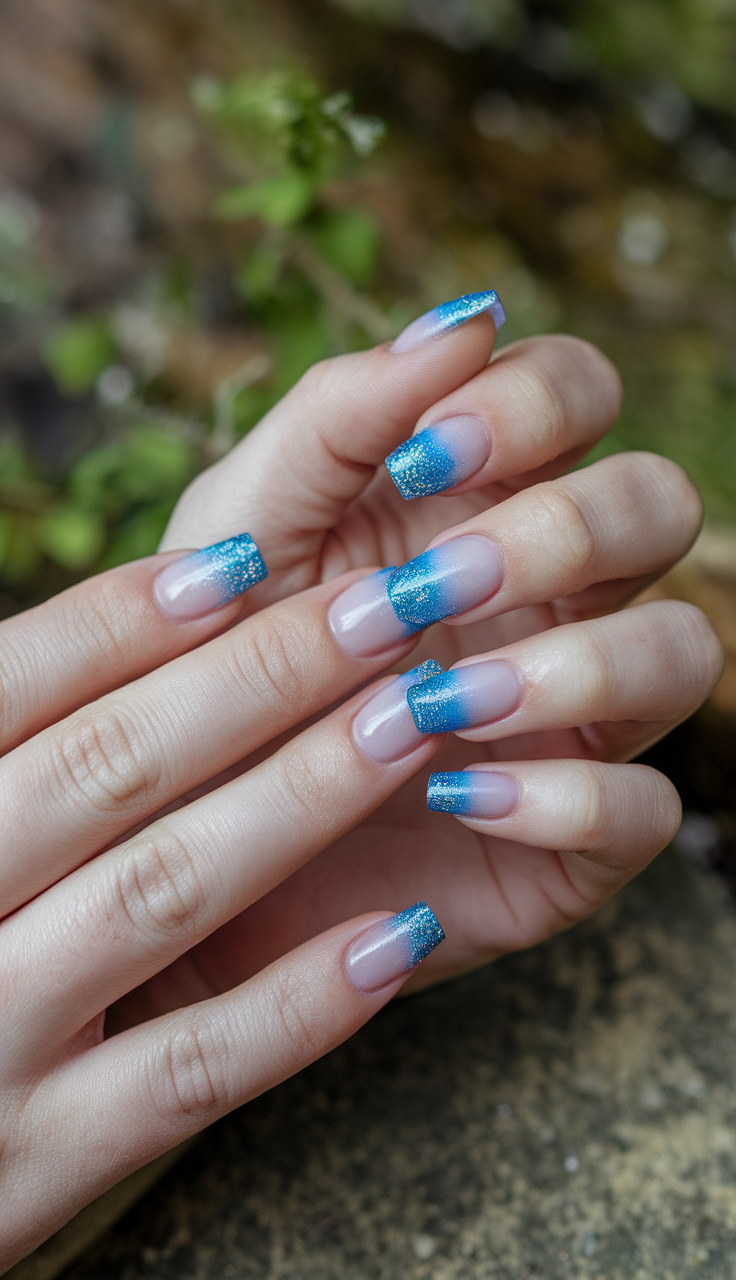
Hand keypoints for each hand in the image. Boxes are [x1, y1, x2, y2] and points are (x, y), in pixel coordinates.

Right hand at [0, 556, 446, 1265]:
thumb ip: (17, 756)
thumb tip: (149, 622)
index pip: (13, 689)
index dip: (125, 620)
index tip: (243, 567)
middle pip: (109, 768)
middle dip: (259, 678)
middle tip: (381, 612)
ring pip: (163, 892)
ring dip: (301, 798)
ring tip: (410, 724)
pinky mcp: (39, 1161)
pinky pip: (190, 1069)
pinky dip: (300, 1001)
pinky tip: (400, 931)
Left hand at [158, 300, 723, 989]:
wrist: (184, 825)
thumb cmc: (216, 652)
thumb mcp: (245, 523)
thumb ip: (340, 415)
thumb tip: (465, 319)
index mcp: (483, 496)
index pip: (583, 394)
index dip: (536, 402)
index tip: (428, 451)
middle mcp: (552, 593)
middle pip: (660, 504)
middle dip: (564, 530)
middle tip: (435, 581)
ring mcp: (574, 710)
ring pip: (682, 649)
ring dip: (579, 665)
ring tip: (437, 702)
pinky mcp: (572, 831)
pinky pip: (648, 808)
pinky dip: (570, 798)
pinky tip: (462, 798)